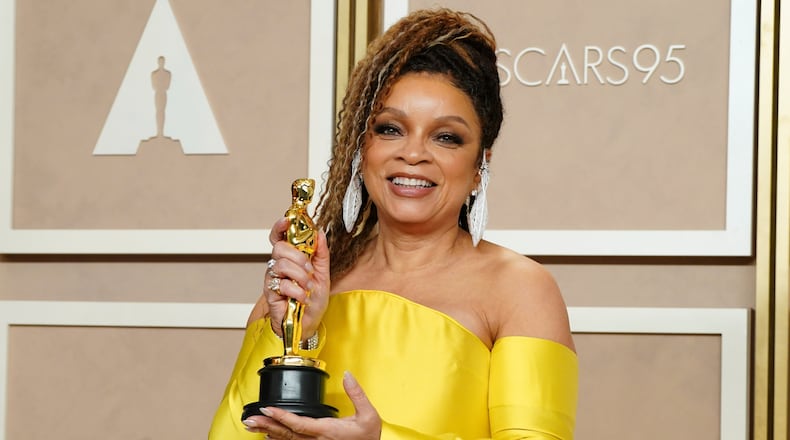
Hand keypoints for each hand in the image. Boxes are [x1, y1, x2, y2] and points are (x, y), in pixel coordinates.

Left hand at [242, 372, 381, 439]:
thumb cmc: (369, 438)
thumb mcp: (368, 415)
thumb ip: (357, 394)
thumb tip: (347, 375)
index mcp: (327, 431)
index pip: (299, 423)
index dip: (281, 416)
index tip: (267, 408)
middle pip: (286, 434)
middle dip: (266, 425)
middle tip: (249, 420)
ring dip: (268, 432)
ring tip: (252, 426)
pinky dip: (279, 439)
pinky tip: (269, 435)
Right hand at [264, 217, 330, 340]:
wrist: (309, 324)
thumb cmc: (313, 299)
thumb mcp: (323, 274)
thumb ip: (321, 253)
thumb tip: (319, 232)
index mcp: (291, 257)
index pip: (280, 236)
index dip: (281, 226)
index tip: (287, 220)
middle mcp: (279, 265)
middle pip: (279, 248)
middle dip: (298, 257)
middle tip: (310, 269)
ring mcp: (273, 278)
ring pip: (281, 265)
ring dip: (299, 276)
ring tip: (308, 287)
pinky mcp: (270, 293)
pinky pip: (281, 284)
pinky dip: (296, 291)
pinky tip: (302, 298)